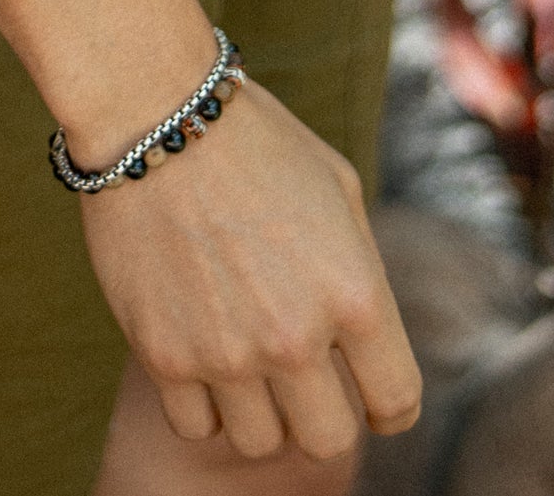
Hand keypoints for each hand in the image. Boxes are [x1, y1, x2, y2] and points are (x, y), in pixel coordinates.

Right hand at [78, 79, 420, 462]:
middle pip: (327, 440)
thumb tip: (366, 345)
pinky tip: (202, 353)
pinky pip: (197, 425)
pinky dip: (203, 402)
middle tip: (304, 379)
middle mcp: (296, 337)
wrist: (156, 112)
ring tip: (246, 356)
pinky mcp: (164, 356)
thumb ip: (360, 271)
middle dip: (322, 413)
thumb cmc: (256, 141)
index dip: (390, 408)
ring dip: (260, 409)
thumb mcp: (338, 189)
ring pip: (260, 442)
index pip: (397, 402)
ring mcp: (227, 354)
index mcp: (354, 294)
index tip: (375, 401)